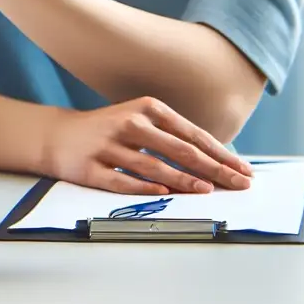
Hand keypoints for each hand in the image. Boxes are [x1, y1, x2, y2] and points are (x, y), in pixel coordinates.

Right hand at [42, 96, 252, 194]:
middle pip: (179, 149)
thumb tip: (217, 161)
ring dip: (183, 180)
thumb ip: (173, 137)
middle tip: (238, 184)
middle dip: (214, 169)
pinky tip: (163, 195)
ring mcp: (109, 145)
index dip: (220, 154)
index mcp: (148, 108)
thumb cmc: (110, 131)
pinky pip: (122, 181)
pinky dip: (144, 188)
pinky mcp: (91, 167)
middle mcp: (130, 122)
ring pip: (154, 166)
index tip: (243, 170)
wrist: (59, 134)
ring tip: (207, 191)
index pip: (193, 134)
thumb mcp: (142, 122)